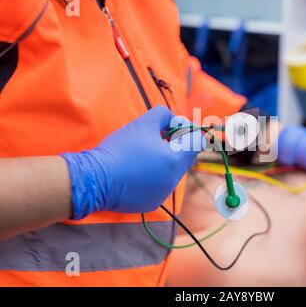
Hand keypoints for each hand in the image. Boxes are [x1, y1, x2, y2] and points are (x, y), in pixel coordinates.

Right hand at [62, 106, 202, 219]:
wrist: (94, 179)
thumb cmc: (120, 149)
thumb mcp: (143, 123)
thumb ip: (164, 115)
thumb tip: (173, 119)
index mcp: (175, 161)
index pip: (197, 143)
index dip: (188, 131)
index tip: (172, 127)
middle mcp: (173, 181)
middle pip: (185, 158)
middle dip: (175, 146)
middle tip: (156, 137)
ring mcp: (163, 194)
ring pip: (171, 172)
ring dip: (163, 161)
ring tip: (142, 154)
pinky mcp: (151, 203)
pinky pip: (159, 185)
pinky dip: (153, 176)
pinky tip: (135, 170)